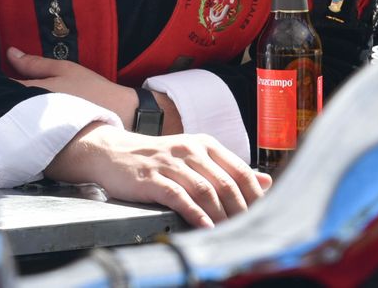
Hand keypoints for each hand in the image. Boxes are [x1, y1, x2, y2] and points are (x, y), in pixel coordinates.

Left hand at [8, 46, 143, 127]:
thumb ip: (34, 63)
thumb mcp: (65, 69)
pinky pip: (24, 135)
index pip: (1, 86)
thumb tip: (10, 53)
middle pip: (2, 106)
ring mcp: (36, 133)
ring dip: (8, 113)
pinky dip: (21, 127)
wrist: (119, 116)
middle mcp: (31, 115)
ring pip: (11, 122)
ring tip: (10, 106)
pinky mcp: (43, 147)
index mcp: (32, 92)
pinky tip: (26, 123)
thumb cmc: (93, 91)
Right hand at [45, 122, 270, 227]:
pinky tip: (205, 228)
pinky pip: (179, 197)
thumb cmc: (157, 158)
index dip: (255, 195)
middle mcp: (191, 150)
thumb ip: (227, 169)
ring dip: (221, 216)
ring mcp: (171, 163)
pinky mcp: (152, 178)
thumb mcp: (194, 157)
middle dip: (242, 210)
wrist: (112, 152)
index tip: (265, 215)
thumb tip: (265, 181)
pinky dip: (195, 214)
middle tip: (250, 230)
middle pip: (226, 183)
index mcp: (205, 145)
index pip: (240, 171)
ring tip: (230, 233)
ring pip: (206, 191)